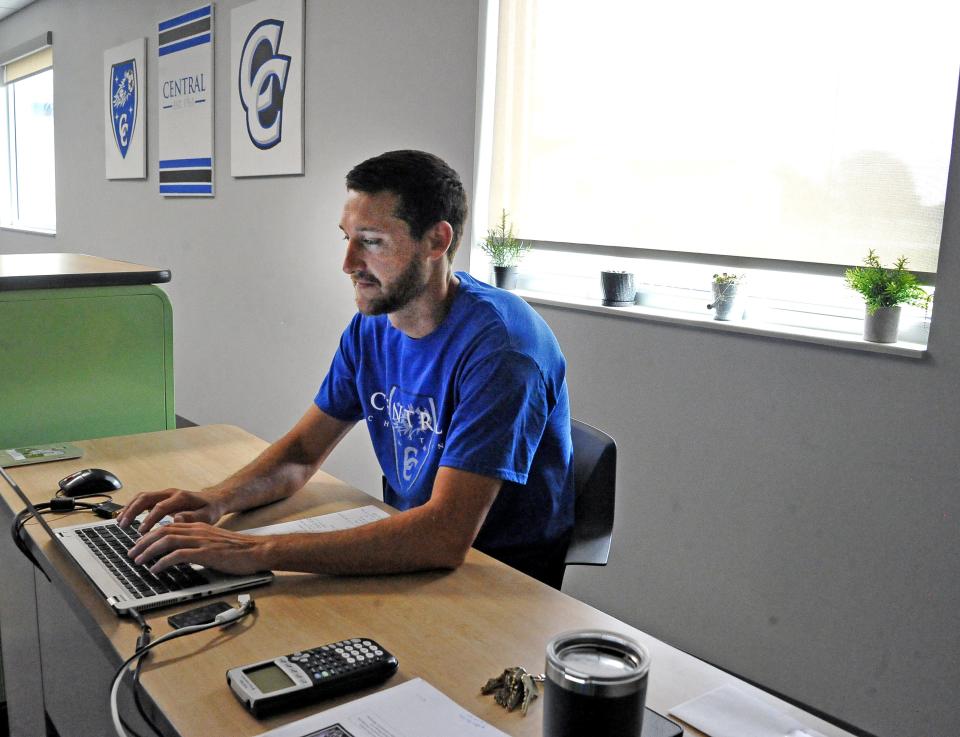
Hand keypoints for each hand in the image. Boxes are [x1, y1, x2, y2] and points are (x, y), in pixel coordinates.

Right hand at [117, 488, 225, 532]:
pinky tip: (126, 518)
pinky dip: (132, 507)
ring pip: (142, 497)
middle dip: (132, 511)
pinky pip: (143, 499)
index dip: (149, 519)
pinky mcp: (162, 497)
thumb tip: (176, 518)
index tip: (141, 532)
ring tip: (120, 522)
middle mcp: (171, 493)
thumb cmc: (210, 510)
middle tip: (122, 525)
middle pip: (146, 497)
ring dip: (129, 508)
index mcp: (181, 497)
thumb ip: (192, 517)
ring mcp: (165, 494)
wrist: (214, 500)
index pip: (160, 507)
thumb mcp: (207, 516)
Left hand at [127, 521, 269, 574]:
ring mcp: (201, 541)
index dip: (149, 535)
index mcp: (198, 527)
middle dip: (143, 542)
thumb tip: (179, 554)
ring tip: (138, 562)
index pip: (167, 526)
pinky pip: (177, 555)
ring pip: (166, 541)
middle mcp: (197, 530)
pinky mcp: (205, 553)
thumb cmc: (239, 551)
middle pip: (163, 531)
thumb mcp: (214, 543)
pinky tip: (155, 569)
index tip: (139, 545)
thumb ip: (197, 544)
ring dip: (148, 551)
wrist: (257, 550)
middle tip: (132, 554)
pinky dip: (162, 562)